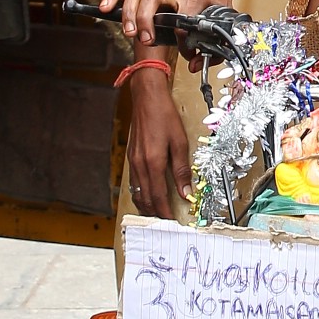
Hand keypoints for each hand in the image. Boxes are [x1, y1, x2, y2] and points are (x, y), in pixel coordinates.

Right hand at [101, 0, 230, 50]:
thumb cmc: (213, 1)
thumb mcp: (221, 21)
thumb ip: (212, 47)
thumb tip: (193, 64)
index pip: (185, 15)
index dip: (183, 36)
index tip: (184, 47)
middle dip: (146, 19)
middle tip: (146, 39)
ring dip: (129, 11)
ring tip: (129, 32)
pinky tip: (105, 7)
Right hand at [124, 70, 191, 218]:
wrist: (147, 97)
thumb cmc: (164, 115)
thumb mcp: (180, 141)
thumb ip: (182, 169)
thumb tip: (186, 191)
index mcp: (153, 162)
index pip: (158, 196)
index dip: (165, 211)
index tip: (171, 220)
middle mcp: (140, 164)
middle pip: (145, 198)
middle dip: (154, 212)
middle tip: (164, 221)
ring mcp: (133, 160)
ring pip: (137, 191)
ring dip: (146, 204)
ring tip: (155, 212)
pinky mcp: (132, 156)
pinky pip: (134, 181)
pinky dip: (140, 192)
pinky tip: (147, 193)